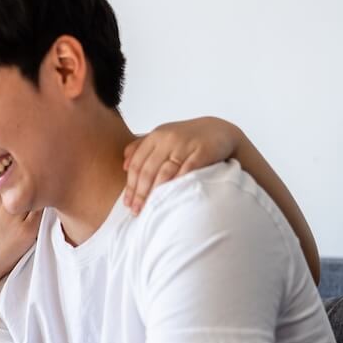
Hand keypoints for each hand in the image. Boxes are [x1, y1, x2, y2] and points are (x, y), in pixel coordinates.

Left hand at [122, 117, 241, 214]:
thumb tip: (124, 164)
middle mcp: (168, 139)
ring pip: (164, 172)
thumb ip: (142, 147)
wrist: (219, 131)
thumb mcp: (163, 137)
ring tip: (150, 209)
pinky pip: (187, 171)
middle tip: (136, 211)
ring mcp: (185, 144)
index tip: (127, 203)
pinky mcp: (202, 151)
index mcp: (155, 136)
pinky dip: (177, 184)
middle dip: (140, 193)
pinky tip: (171, 198)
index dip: (130, 185)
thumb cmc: (187, 139)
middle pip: (148, 170)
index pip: (136, 164)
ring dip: (155, 193)